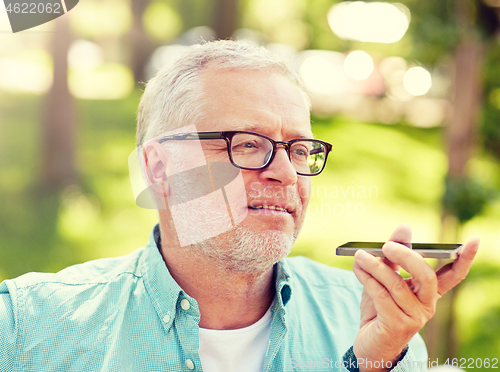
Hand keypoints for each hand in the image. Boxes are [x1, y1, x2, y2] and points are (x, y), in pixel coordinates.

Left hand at [351, 224, 478, 371]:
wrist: (369, 343)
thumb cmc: (379, 308)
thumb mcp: (385, 277)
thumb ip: (392, 255)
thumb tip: (404, 228)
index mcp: (429, 293)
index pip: (453, 275)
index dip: (464, 259)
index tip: (473, 241)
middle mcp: (427, 305)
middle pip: (427, 277)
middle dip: (407, 257)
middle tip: (387, 245)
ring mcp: (414, 317)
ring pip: (397, 284)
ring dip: (375, 266)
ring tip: (359, 255)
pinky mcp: (397, 325)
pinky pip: (382, 295)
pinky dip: (367, 278)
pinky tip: (357, 268)